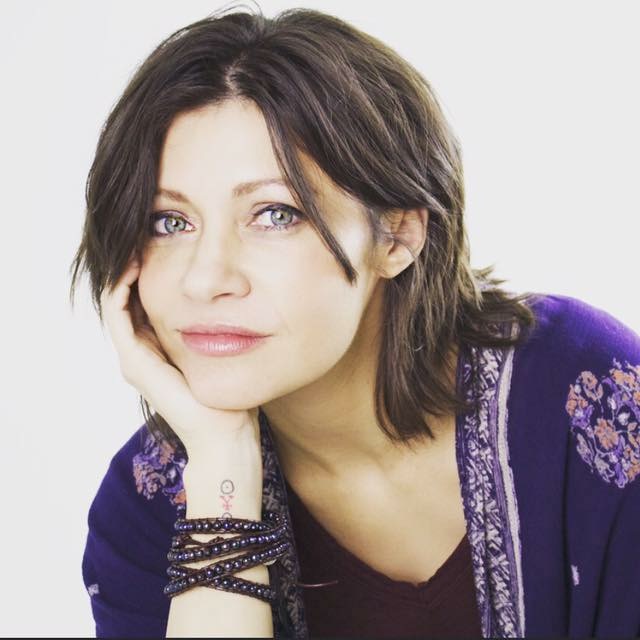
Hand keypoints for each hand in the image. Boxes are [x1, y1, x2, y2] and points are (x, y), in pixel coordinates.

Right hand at [99, 258, 259, 453]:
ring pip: (118, 304)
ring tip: (134, 245)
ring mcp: (135, 359)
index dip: (149, 274)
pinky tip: (134, 266)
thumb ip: (222, 330)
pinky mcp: (135, 363)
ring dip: (123, 273)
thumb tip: (238, 299)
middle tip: (143, 238)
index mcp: (161, 350)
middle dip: (134, 269)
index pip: (146, 304)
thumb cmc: (232, 397)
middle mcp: (143, 353)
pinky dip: (121, 289)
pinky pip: (118, 316)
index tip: (162, 246)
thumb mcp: (226, 352)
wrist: (226, 433)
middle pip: (129, 301)